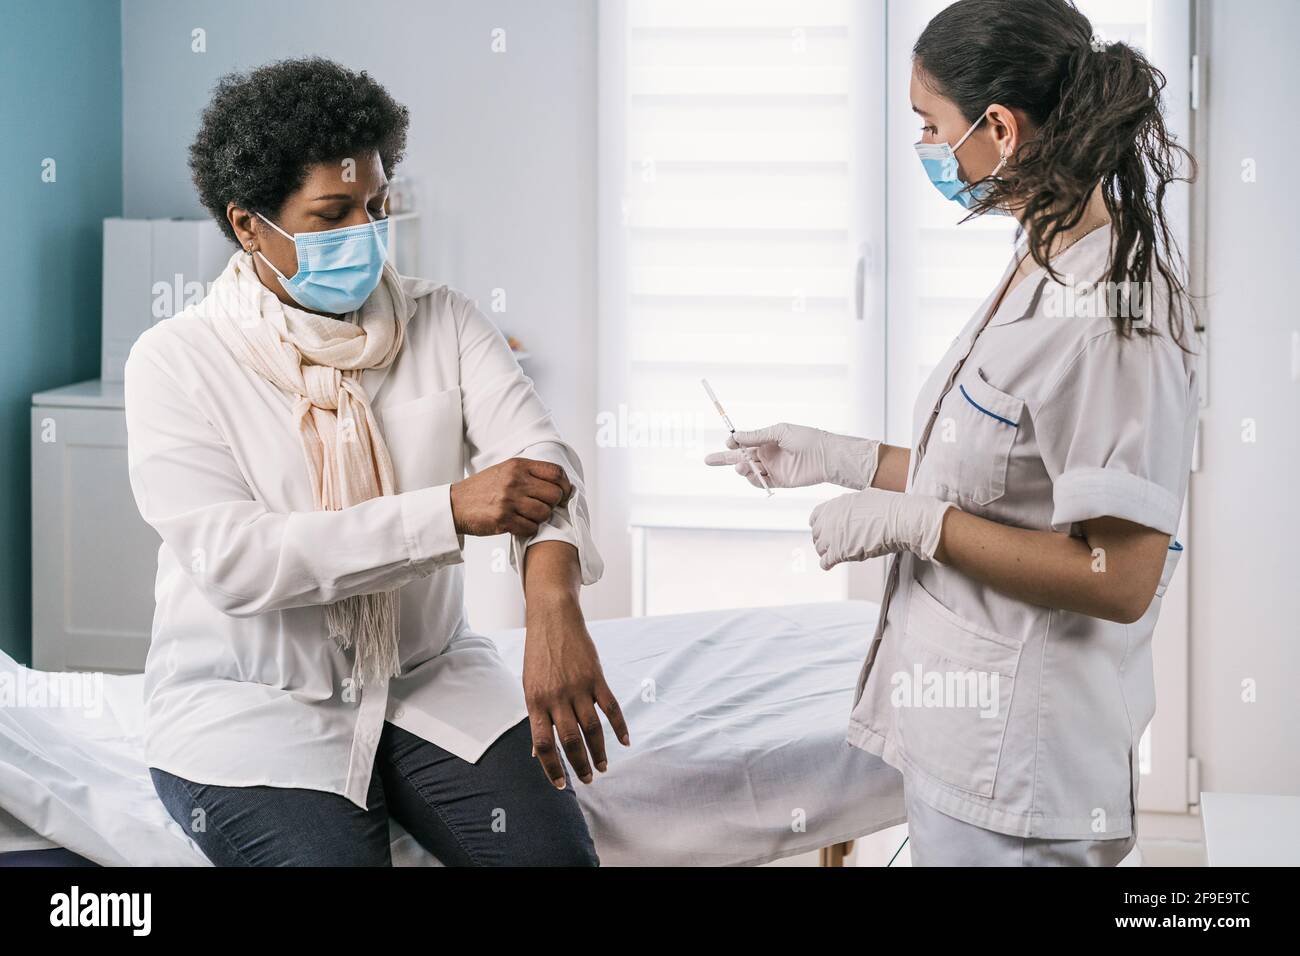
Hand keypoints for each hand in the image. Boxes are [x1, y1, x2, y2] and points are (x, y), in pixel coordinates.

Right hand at [450, 458, 572, 536]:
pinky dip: (528, 529)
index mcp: (517, 466)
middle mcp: (514, 481)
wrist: (455, 504)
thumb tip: (559, 483)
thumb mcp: (505, 470)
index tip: (563, 493)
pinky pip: (531, 528)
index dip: (565, 485)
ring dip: (539, 518)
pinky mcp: (502, 519)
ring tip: (527, 515)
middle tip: (543, 507)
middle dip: (553, 504)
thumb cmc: (483, 489)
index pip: (555, 473)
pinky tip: (518, 524)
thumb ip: (529, 473)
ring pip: (544, 514)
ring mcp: (508, 500)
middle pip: (554, 495)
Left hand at [523, 596, 629, 788]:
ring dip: (600, 751)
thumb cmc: (539, 656)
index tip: (561, 785)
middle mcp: (557, 697)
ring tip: (603, 766)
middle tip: (588, 778)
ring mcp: (578, 687)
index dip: (552, 768)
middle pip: (571, 740)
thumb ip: (537, 718)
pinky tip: (625, 741)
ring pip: (592, 729)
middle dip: (580, 764)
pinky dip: (620, 727)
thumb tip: (538, 752)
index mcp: (536, 702)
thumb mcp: (530, 687)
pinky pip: (611, 708)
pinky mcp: (596, 678)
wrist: (553, 620)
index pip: (543, 744)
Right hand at [704, 422, 879, 489]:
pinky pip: (760, 482)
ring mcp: (772, 468)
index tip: (729, 442)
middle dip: (723, 459)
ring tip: (741, 466)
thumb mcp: (778, 432)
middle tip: (707, 460)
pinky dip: (753, 479)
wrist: (826, 456)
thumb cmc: (806, 438)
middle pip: (741, 457)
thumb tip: (735, 437)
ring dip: (742, 468)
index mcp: (767, 439)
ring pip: (749, 470)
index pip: (744, 441)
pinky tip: (753, 473)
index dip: (734, 442)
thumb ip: (756, 436)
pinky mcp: (779, 481)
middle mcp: (768, 454)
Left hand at [809, 488, 954, 569]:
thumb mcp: (866, 497)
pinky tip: (830, 565)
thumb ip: (853, 506)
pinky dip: (827, 564)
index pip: (815, 517)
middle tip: (830, 545)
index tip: (824, 531)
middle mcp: (830, 519)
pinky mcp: (839, 552)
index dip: (820, 525)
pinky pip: (825, 562)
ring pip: (819, 548)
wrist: (899, 520)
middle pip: (816, 534)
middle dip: (823, 540)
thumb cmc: (890, 508)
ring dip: (826, 552)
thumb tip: (856, 509)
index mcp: (836, 504)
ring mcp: (833, 535)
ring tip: (832, 556)